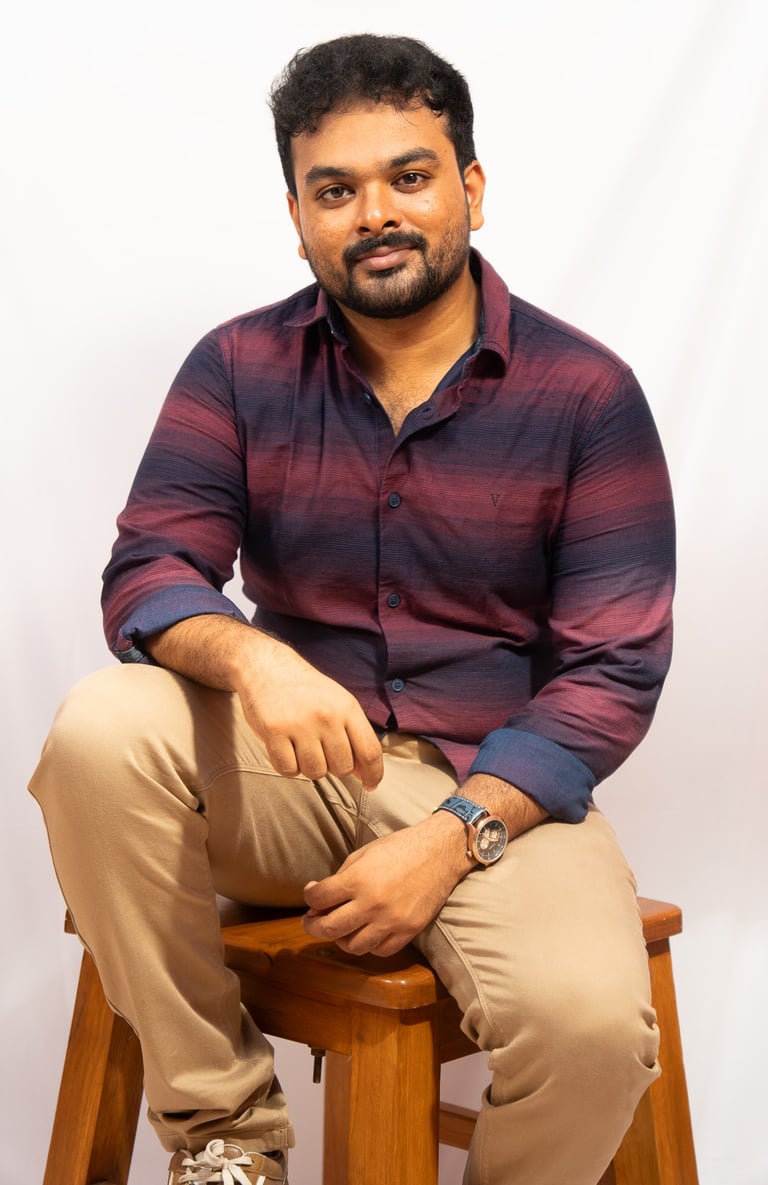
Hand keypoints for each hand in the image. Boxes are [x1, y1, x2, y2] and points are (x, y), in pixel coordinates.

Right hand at [234, 633, 383, 790]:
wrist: (267, 666)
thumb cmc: (306, 690)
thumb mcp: (337, 702)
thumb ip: (354, 735)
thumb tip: (366, 774)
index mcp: (347, 708)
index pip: (370, 751)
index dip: (374, 774)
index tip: (370, 785)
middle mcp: (326, 716)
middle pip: (342, 768)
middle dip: (334, 767)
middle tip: (321, 750)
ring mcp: (299, 724)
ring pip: (315, 772)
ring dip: (309, 767)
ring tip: (301, 747)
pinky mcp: (273, 730)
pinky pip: (288, 769)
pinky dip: (288, 766)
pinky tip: (285, 749)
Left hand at [302, 812, 470, 956]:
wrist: (440, 852)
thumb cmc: (400, 847)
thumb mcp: (364, 853)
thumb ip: (340, 877)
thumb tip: (317, 897)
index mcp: (359, 879)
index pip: (319, 899)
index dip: (309, 898)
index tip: (311, 895)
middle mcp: (372, 903)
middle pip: (329, 929)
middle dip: (312, 926)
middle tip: (311, 921)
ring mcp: (391, 921)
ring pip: (352, 947)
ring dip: (340, 938)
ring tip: (341, 927)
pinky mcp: (408, 931)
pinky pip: (379, 951)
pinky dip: (368, 945)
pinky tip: (365, 932)